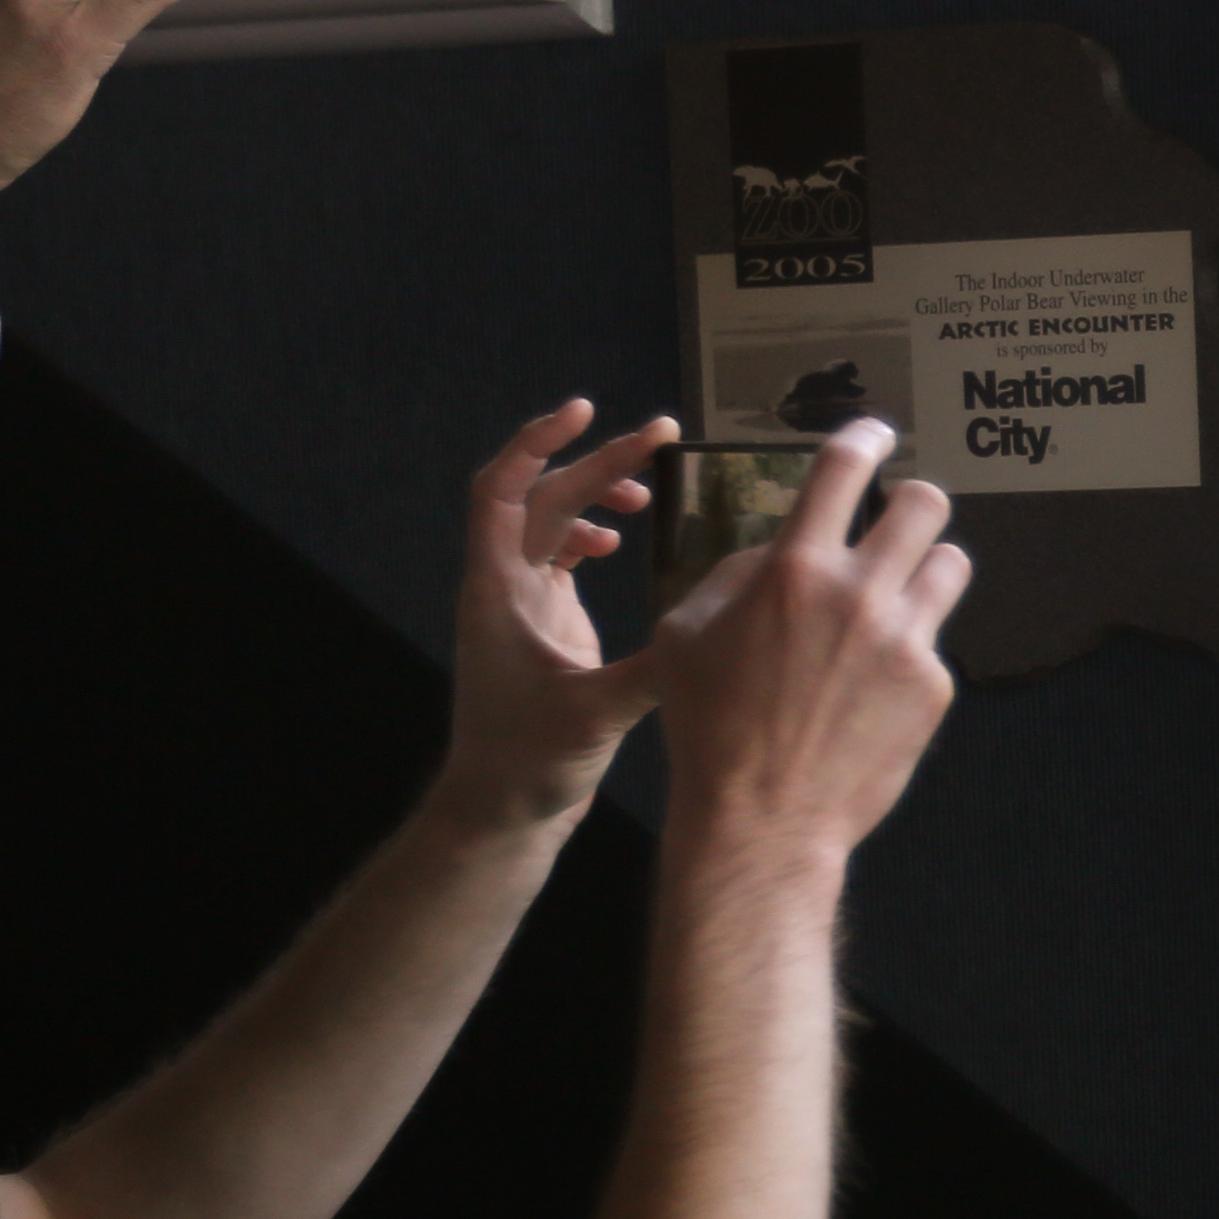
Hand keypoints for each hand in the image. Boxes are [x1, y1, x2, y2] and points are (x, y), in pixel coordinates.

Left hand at [437, 404, 675, 829]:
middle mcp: (503, 585)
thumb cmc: (528, 761)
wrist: (501, 808)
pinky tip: (625, 541)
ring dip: (595, 494)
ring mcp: (521, 603)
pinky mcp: (542, 624)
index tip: (585, 410)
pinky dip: (589, 534)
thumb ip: (655, 670)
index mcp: (498, 589)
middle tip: (659, 436)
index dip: (537, 441)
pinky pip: (559, 556)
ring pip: (552, 523)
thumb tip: (720, 627)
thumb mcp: (596, 714)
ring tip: (648, 488)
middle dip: (596, 461)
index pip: (501, 489)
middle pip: (542, 496)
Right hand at [643, 422, 970, 859]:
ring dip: (926, 567)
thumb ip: (736, 574)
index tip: (876, 433)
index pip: (843, 470)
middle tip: (899, 518)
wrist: (762, 817)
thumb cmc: (708, 725)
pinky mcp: (933, 687)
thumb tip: (780, 546)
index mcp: (795, 569)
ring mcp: (906, 640)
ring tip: (898, 593)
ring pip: (950, 565)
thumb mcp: (687, 633)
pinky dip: (911, 647)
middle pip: (925, 504)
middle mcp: (860, 593)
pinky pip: (935, 641)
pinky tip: (875, 683)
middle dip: (914, 501)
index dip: (865, 438)